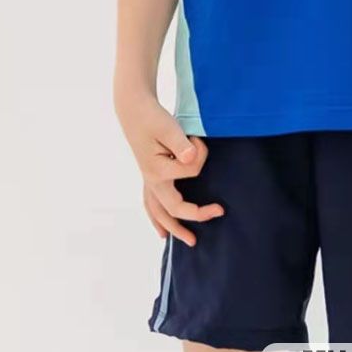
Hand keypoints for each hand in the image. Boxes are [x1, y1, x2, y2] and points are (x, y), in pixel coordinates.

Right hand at [115, 92, 224, 247]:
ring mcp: (148, 180)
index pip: (191, 170)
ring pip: (159, 213)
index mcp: (157, 171)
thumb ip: (181, 144)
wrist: (134, 110)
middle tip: (217, 213)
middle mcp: (151, 180)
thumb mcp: (168, 127)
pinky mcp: (149, 176)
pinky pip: (151, 205)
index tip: (198, 140)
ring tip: (188, 241)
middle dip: (196, 215)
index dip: (201, 155)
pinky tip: (161, 230)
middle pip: (173, 209)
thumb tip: (192, 157)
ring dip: (173, 227)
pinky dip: (157, 218)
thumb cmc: (152, 118)